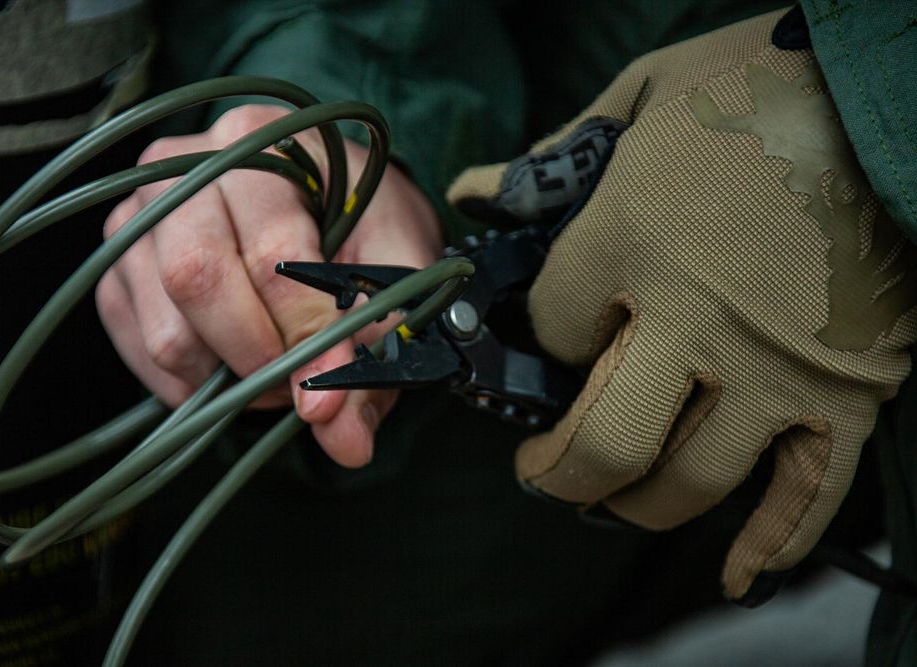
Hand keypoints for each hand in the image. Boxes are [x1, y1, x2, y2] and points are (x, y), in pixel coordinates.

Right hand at [97, 105, 441, 466]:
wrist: (331, 198)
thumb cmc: (366, 225)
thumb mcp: (395, 271)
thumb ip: (377, 350)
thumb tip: (345, 438)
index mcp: (264, 142)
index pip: (272, 253)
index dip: (305, 335)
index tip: (332, 393)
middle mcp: (184, 166)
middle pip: (196, 280)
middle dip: (257, 358)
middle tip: (300, 386)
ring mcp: (140, 214)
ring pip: (166, 330)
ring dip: (227, 378)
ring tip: (277, 370)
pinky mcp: (118, 263)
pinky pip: (139, 347)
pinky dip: (191, 382)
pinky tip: (233, 368)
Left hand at [448, 9, 916, 601]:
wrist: (888, 93)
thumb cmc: (760, 86)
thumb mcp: (641, 96)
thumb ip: (555, 155)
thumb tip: (475, 191)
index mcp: (629, 242)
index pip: (551, 326)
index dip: (544, 335)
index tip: (561, 330)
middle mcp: (694, 322)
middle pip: (602, 439)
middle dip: (557, 468)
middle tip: (538, 468)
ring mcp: (773, 370)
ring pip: (688, 482)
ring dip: (638, 504)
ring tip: (613, 496)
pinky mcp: (846, 394)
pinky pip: (806, 497)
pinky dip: (772, 546)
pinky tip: (737, 574)